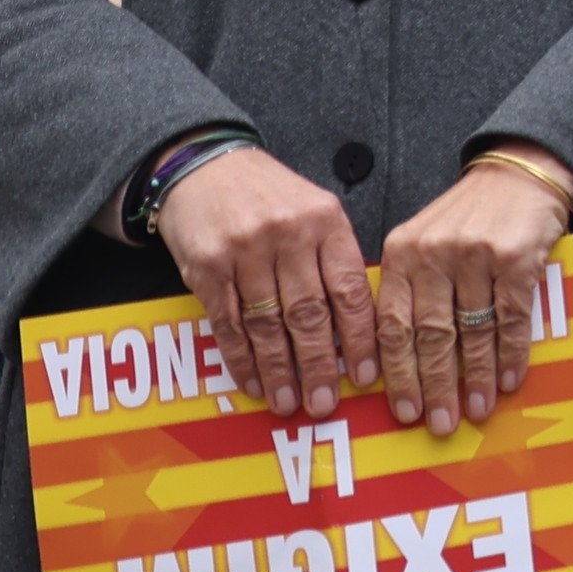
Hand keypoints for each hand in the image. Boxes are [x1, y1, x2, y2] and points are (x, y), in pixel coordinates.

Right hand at [163, 146, 374, 419]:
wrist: (205, 167)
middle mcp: (287, 235)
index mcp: (325, 221)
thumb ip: (335, 259)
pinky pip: (227, 323)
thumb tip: (359, 328)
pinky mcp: (206, 267)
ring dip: (279, 371)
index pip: (349, 290)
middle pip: (309, 314)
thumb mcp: (316, 210)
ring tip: (289, 403)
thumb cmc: (270, 196)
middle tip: (325, 404)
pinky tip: (253, 382)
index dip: (360, 338)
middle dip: (319, 365)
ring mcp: (244, 251)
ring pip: (267, 324)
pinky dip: (241, 358)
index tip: (366, 376)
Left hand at [381, 147, 572, 439]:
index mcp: (401, 253)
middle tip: (438, 423)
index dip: (397, 373)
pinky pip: (511, 319)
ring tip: (478, 410)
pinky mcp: (515, 258)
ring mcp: (474, 256)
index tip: (402, 410)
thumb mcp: (423, 243)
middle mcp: (433, 254)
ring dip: (476, 378)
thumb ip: (411, 291)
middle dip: (434, 386)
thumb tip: (404, 361)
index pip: (391, 325)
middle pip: (429, 336)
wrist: (518, 173)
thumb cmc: (468, 217)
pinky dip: (511, 354)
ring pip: (471, 332)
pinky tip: (510, 379)